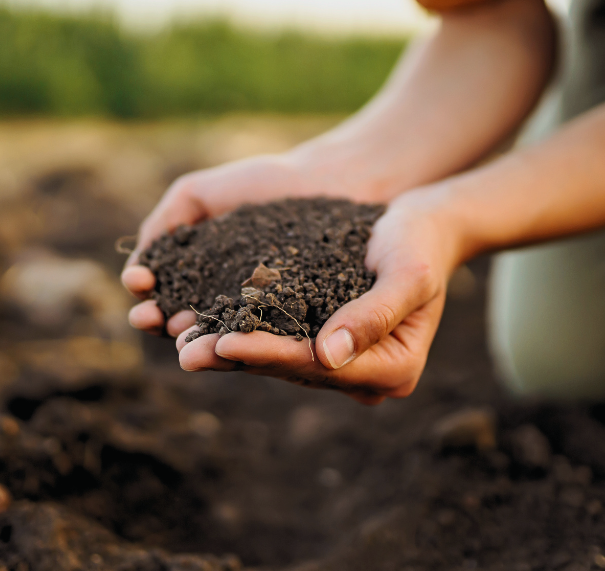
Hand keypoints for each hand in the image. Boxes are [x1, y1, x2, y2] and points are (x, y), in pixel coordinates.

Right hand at [121, 152, 368, 336]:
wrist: (327, 181)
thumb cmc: (264, 184)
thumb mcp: (198, 194)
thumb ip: (164, 223)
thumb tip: (137, 268)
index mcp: (198, 275)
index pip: (161, 293)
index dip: (145, 293)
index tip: (138, 283)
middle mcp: (223, 302)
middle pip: (181, 320)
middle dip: (159, 321)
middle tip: (148, 317)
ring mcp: (258, 316)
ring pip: (217, 335)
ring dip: (193, 338)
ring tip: (178, 333)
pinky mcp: (292, 325)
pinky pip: (263, 335)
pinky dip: (240, 339)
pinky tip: (224, 335)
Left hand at [173, 187, 461, 403]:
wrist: (423, 227)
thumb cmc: (420, 243)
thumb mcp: (407, 273)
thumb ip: (373, 314)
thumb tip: (328, 356)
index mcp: (394, 370)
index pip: (318, 366)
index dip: (268, 354)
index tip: (224, 342)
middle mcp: (366, 377)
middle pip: (291, 370)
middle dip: (236, 359)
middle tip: (184, 352)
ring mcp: (343, 364)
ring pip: (277, 361)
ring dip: (228, 352)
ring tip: (181, 342)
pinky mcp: (322, 344)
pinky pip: (276, 343)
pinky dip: (239, 333)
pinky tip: (200, 325)